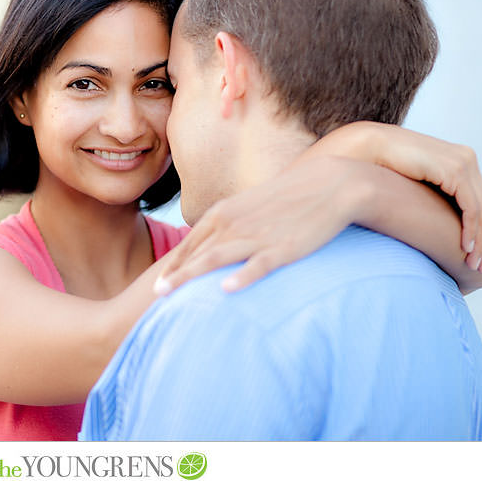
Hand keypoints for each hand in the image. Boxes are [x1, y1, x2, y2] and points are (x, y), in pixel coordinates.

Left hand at [156, 155, 368, 293]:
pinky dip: (241, 276)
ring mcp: (256, 235)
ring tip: (170, 296)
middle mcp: (233, 223)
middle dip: (174, 276)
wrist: (327, 184)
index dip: (173, 264)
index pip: (190, 243)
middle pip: (196, 253)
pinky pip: (257, 264)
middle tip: (154, 295)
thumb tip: (211, 246)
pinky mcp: (282, 248)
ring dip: (190, 277)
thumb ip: (227, 226)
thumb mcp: (248, 208)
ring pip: (216, 258)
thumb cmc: (286, 199)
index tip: (157, 284)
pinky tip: (226, 290)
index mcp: (223, 213)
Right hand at [311, 121, 481, 274]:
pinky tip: (466, 246)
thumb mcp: (415, 183)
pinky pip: (472, 206)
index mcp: (460, 160)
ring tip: (475, 262)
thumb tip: (433, 217)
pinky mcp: (455, 170)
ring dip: (481, 239)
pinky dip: (472, 228)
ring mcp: (463, 163)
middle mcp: (467, 159)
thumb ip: (430, 194)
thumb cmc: (383, 167)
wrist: (368, 147)